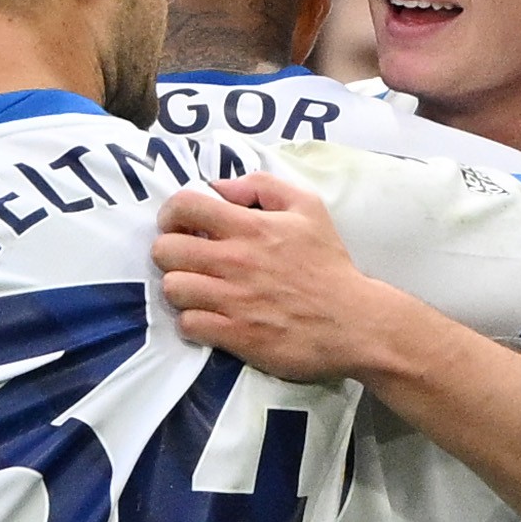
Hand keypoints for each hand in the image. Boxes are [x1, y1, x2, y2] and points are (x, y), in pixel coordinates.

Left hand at [152, 171, 409, 380]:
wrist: (355, 323)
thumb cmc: (328, 264)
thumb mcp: (308, 207)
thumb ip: (261, 186)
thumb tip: (219, 187)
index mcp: (251, 227)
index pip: (184, 206)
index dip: (171, 214)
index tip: (180, 225)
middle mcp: (235, 261)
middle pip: (165, 250)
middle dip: (170, 253)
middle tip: (189, 260)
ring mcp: (232, 300)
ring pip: (172, 288)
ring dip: (181, 288)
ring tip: (200, 290)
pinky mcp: (234, 335)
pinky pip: (187, 324)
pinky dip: (193, 321)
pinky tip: (210, 317)